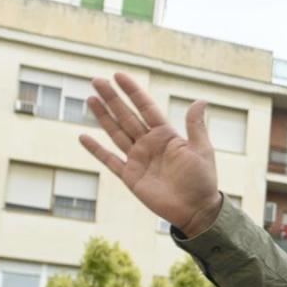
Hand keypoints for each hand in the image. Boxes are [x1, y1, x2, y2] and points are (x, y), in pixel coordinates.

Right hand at [79, 72, 221, 238]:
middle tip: (96, 80)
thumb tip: (201, 100)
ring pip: (116, 133)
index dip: (133, 92)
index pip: (146, 108)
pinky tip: (83, 137)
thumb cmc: (203, 180)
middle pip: (127, 116)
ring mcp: (138, 159)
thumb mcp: (202, 150)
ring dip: (103, 117)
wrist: (196, 210)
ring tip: (90, 99)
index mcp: (166, 135)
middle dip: (112, 99)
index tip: (119, 75)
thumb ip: (196, 126)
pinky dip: (97, 150)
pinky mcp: (130, 176)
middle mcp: (149, 144)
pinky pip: (110, 160)